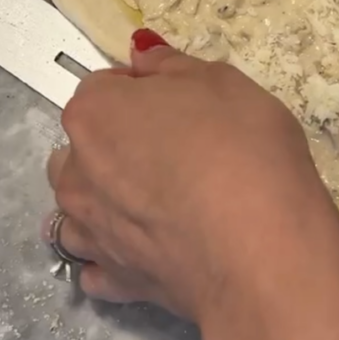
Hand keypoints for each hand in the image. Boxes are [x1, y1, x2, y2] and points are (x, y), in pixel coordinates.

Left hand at [45, 28, 338, 324]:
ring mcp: (91, 232)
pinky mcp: (115, 282)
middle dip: (116, 142)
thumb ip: (172, 65)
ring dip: (103, 199)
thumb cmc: (244, 149)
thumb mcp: (223, 82)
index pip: (103, 86)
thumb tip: (142, 57)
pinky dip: (114, 254)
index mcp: (95, 113)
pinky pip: (99, 263)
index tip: (182, 102)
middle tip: (176, 148)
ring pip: (77, 208)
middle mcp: (77, 172)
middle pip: (83, 146)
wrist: (261, 252)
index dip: (143, 90)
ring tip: (156, 201)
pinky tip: (150, 247)